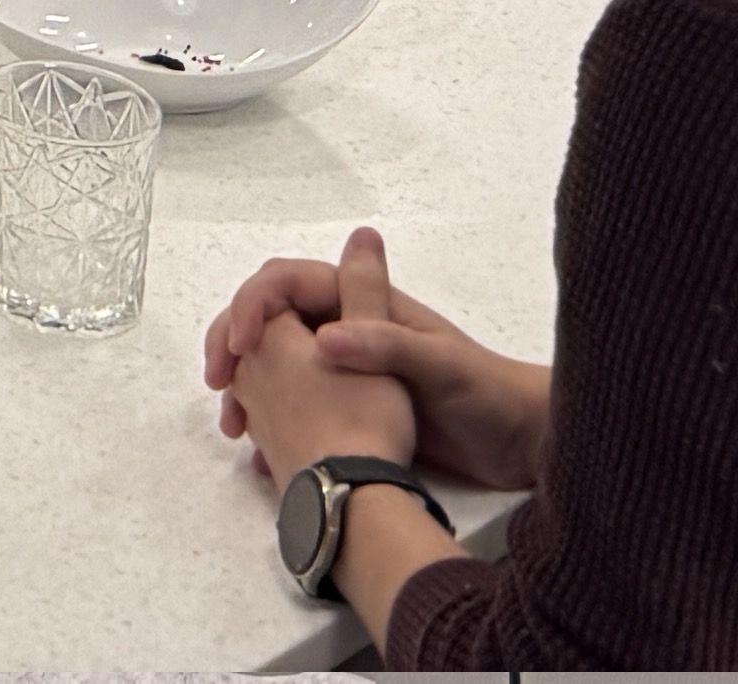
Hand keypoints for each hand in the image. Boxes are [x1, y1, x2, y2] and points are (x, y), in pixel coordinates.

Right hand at [205, 227, 546, 490]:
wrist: (519, 445)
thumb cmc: (485, 394)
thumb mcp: (439, 364)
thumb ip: (385, 344)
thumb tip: (322, 338)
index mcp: (364, 305)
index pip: (288, 283)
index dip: (254, 304)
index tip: (239, 346)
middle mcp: (348, 331)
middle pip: (271, 320)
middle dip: (234, 344)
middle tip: (218, 382)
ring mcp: (347, 372)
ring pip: (276, 365)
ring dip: (246, 386)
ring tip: (234, 424)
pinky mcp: (351, 411)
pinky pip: (295, 408)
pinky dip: (270, 423)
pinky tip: (263, 455)